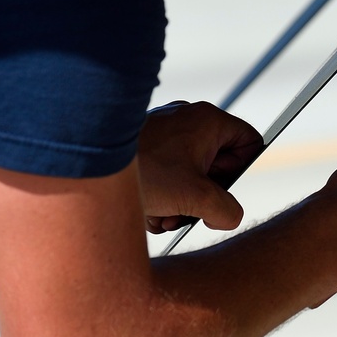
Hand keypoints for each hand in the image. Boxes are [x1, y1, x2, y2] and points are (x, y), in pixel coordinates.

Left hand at [138, 101, 263, 233]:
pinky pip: (168, 171)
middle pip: (216, 163)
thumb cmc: (143, 173)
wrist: (87, 170)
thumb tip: (229, 216)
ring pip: (190, 172)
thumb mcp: (193, 198)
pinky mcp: (146, 143)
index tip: (221, 194)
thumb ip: (225, 210)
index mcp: (208, 121)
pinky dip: (163, 194)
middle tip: (186, 213)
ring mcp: (166, 130)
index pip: (248, 142)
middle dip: (204, 196)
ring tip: (161, 216)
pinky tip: (147, 210)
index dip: (240, 173)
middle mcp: (189, 119)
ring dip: (181, 202)